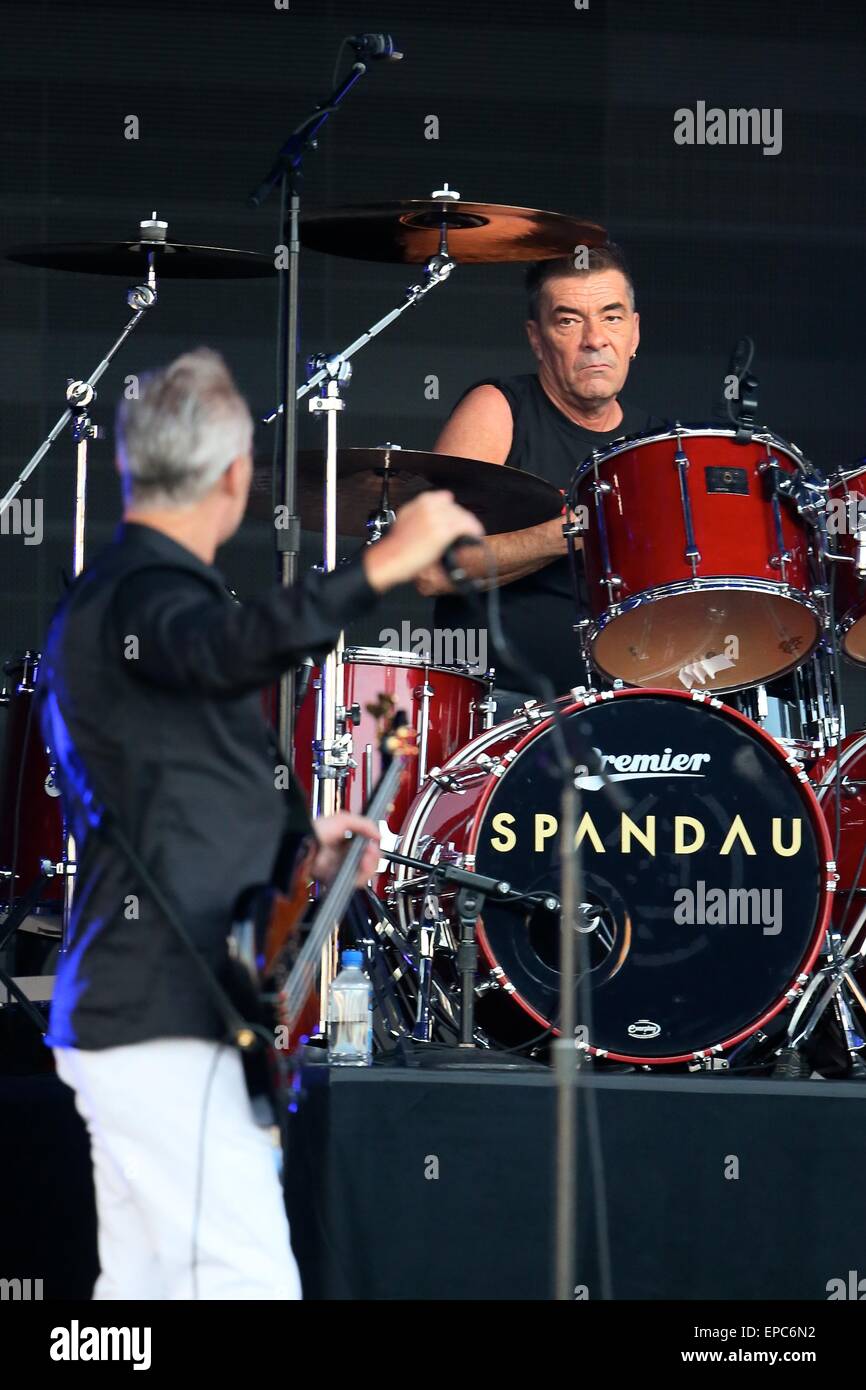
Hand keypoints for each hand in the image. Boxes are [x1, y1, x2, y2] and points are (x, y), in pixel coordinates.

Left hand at [308, 811, 379, 885]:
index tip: (375, 842)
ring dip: (370, 865)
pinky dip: (362, 875)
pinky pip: (355, 882)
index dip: (373, 845)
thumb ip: (363, 824)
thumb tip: (378, 835)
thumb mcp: (341, 819)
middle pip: (368, 861)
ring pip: (364, 873)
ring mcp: (339, 868)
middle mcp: (342, 855)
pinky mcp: (336, 880)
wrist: (302, 848)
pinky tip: (361, 867)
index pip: (366, 846)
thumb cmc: (313, 832)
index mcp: (342, 841)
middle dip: (374, 855)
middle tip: (372, 851)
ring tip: (367, 858)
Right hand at [362, 490, 483, 592]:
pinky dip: (473, 532)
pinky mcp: (444, 531)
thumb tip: (438, 516)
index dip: (452, 511)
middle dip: (461, 520)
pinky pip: (467, 527)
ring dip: (469, 527)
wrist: (390, 558)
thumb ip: (421, 512)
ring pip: (464, 517)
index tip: (455, 519)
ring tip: (469, 536)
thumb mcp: (407, 519)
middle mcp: (430, 506)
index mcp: (421, 501)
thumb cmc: (397, 546)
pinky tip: (474, 537)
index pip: (446, 498)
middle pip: (457, 509)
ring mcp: (438, 517)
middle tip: (462, 533)